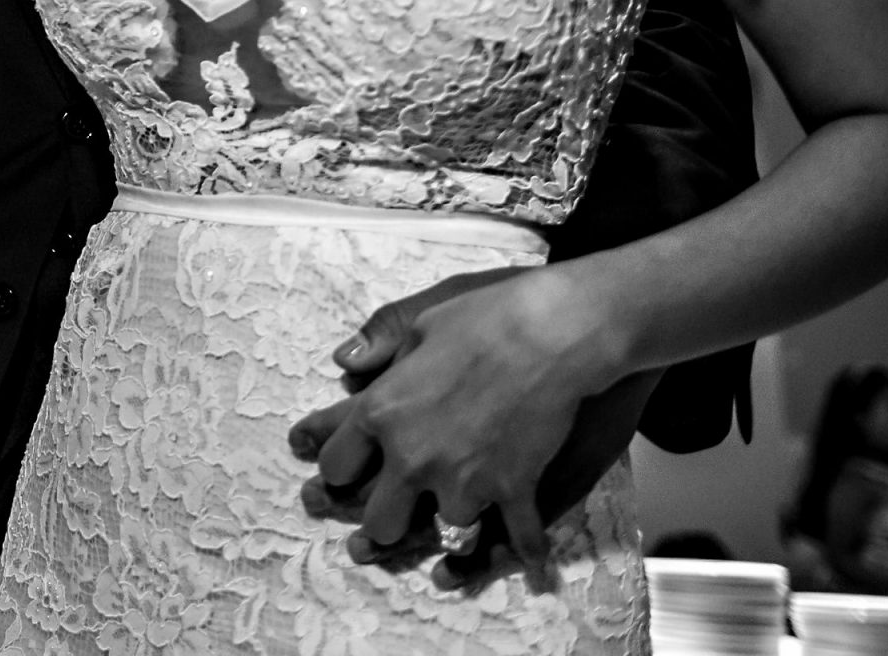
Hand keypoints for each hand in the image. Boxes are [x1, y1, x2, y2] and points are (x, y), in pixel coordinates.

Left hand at [286, 265, 622, 587]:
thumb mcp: (419, 322)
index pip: (336, 465)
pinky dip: (525, 554)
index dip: (337, 473)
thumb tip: (345, 361)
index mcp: (380, 413)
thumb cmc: (483, 318)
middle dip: (383, 524)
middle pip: (379, 522)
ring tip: (452, 544)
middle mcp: (412, 457)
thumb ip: (380, 348)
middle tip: (390, 519)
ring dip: (451, 536)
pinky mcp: (514, 490)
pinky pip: (516, 541)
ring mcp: (464, 480)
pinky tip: (532, 569)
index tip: (344, 477)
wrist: (552, 332)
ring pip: (442, 539)